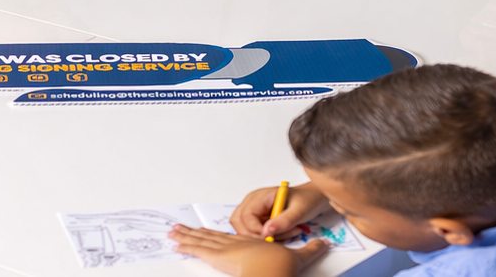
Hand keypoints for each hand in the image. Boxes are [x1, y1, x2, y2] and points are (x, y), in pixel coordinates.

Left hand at [169, 224, 327, 276]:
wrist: (280, 266)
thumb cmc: (285, 265)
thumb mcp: (300, 257)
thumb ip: (310, 250)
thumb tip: (324, 245)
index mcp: (251, 243)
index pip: (230, 237)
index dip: (216, 234)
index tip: (205, 232)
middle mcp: (237, 242)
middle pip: (212, 236)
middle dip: (194, 233)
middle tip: (178, 229)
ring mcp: (227, 248)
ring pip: (202, 239)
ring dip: (185, 236)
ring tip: (171, 234)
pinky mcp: (220, 256)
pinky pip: (199, 248)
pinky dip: (186, 245)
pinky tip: (175, 242)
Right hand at [230, 182, 330, 239]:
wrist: (313, 199)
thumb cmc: (307, 200)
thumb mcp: (299, 211)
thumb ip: (283, 221)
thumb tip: (267, 232)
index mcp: (261, 196)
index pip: (245, 215)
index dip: (255, 230)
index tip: (270, 237)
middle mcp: (253, 202)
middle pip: (238, 222)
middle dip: (254, 235)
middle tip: (274, 239)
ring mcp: (254, 210)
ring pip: (244, 229)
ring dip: (260, 237)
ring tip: (282, 235)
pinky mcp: (258, 219)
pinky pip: (253, 232)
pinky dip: (265, 238)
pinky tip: (281, 235)